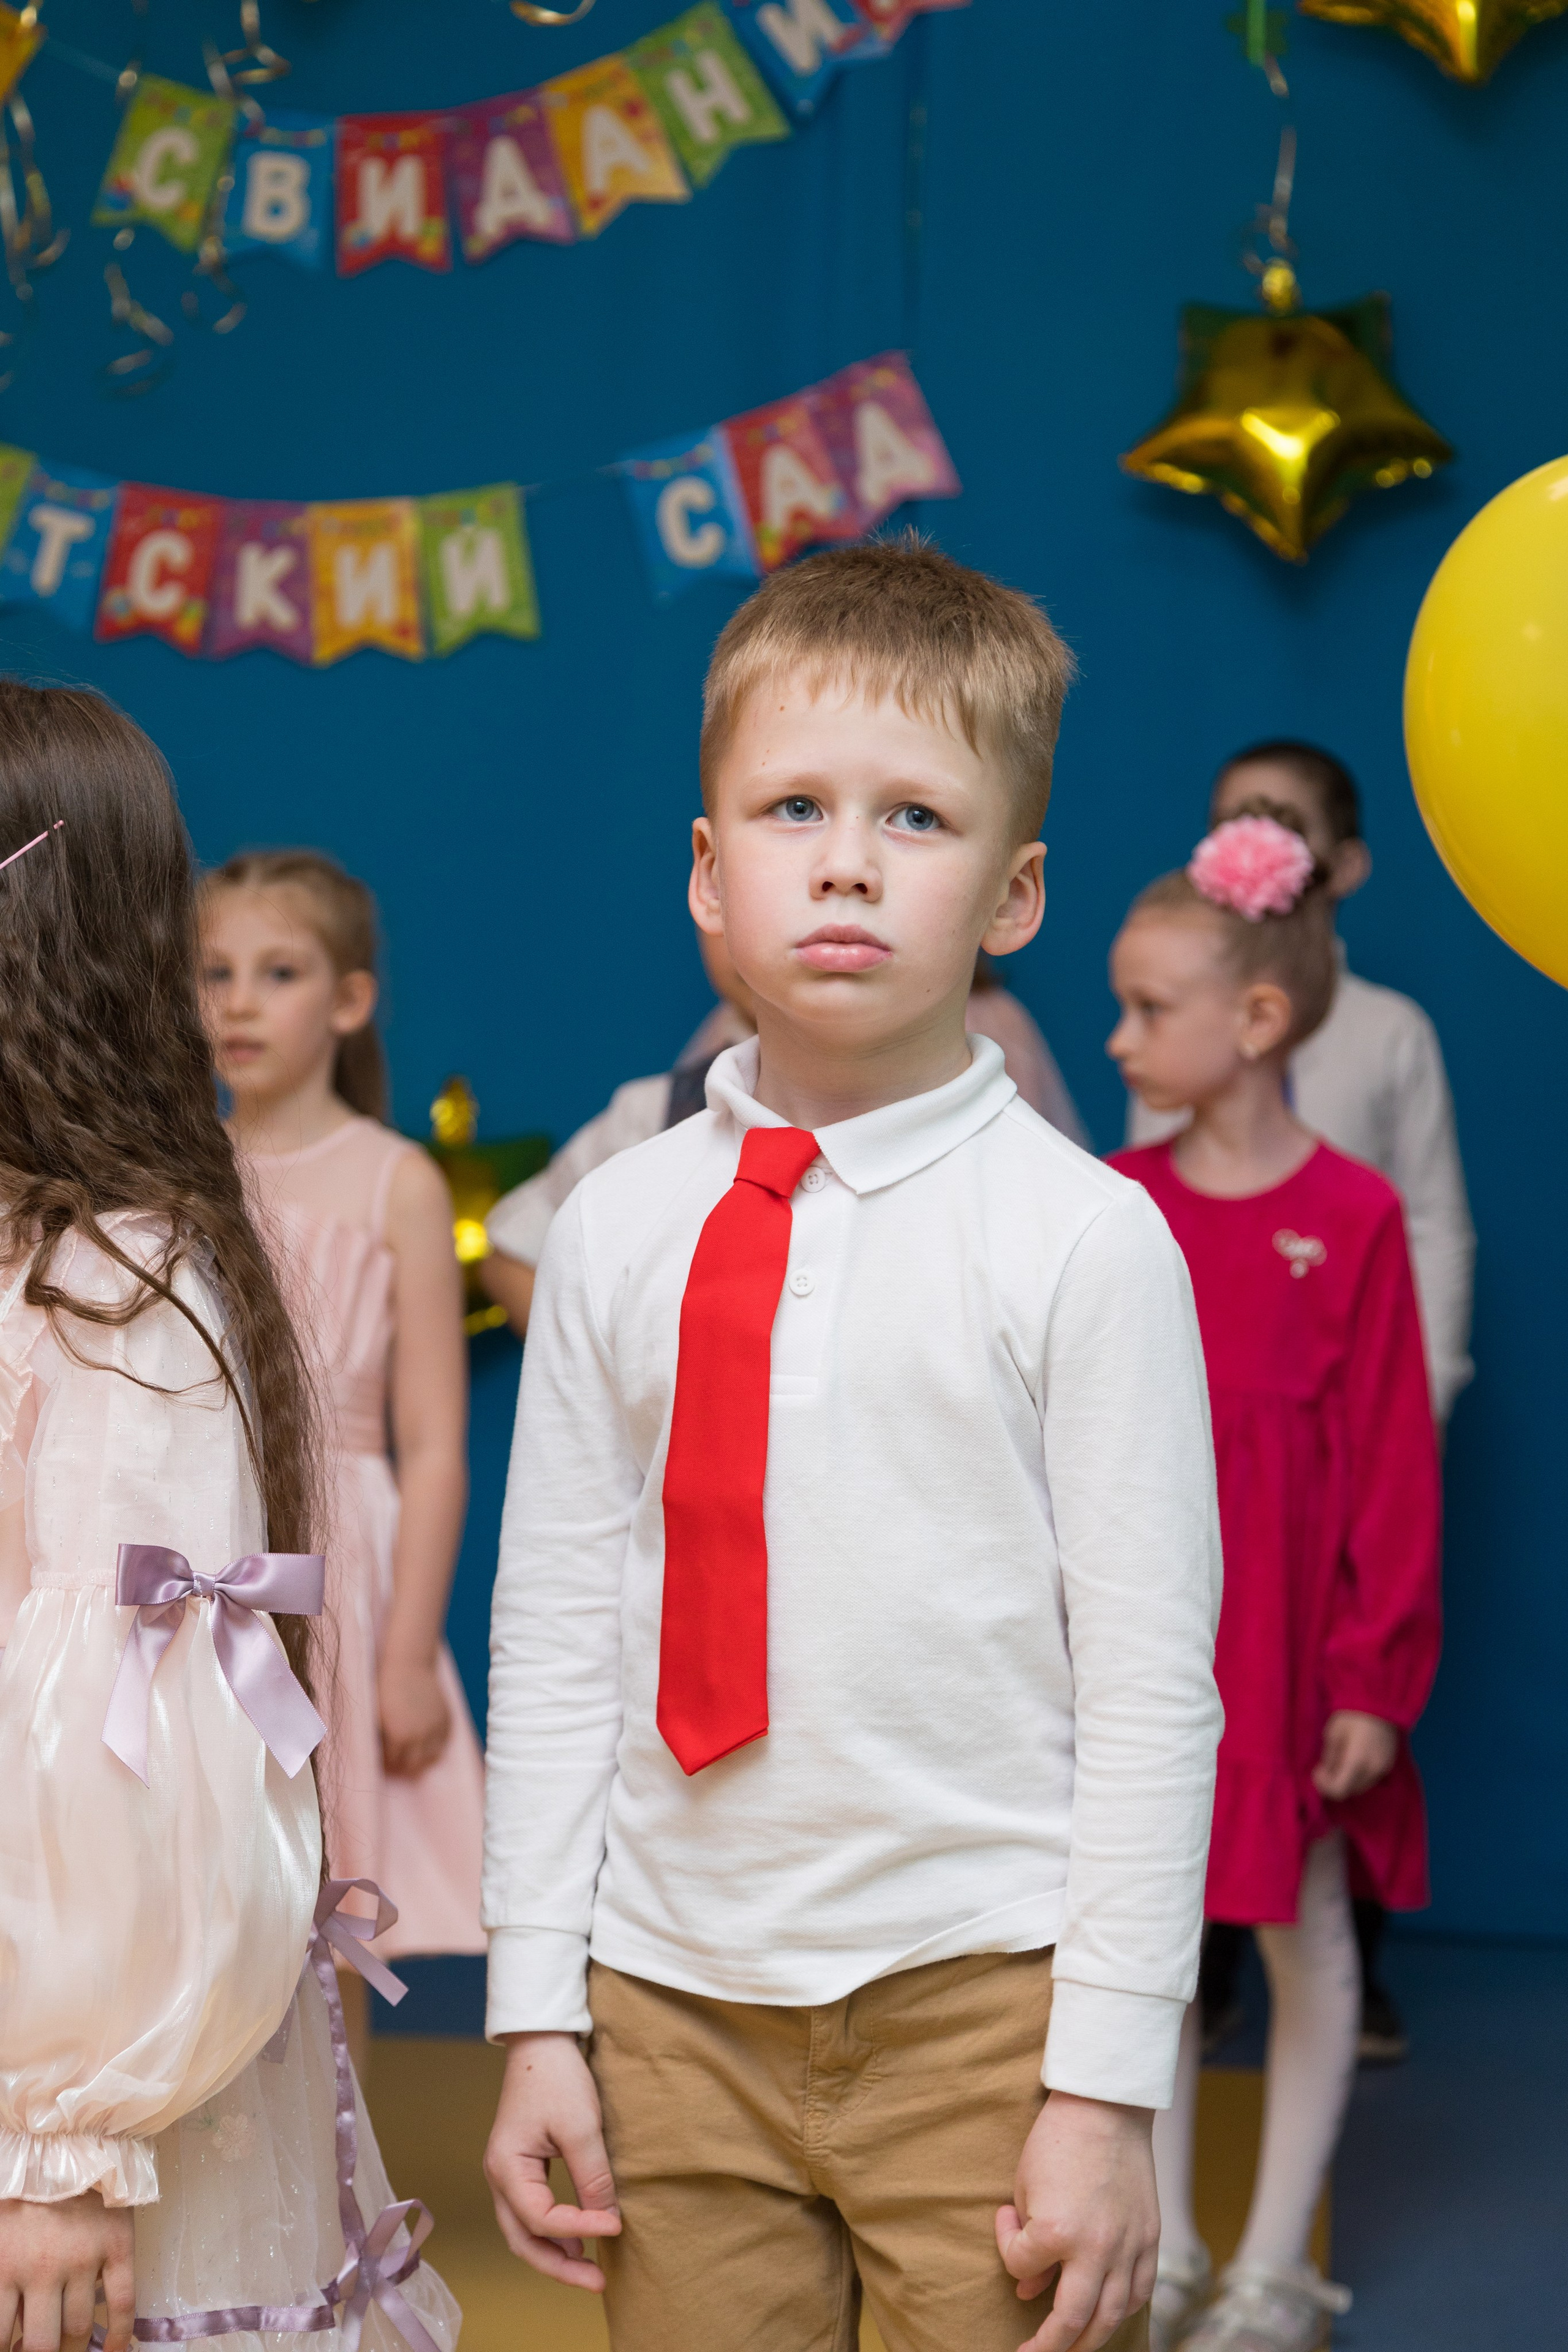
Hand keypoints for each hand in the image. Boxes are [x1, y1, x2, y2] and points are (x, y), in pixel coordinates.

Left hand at [0, 2193, 135, 2351]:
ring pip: (78, 2328)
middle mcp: (44, 2269)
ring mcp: (85, 2259)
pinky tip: (112, 2351)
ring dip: (72, 2347)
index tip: (13, 2351)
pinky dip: (118, 2335)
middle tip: (39, 2349)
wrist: (66, 2137)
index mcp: (4, 2265)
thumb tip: (8, 2331)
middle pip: (42, 2344)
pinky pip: (123, 2303)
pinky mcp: (118, 2246)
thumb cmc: (19, 2188)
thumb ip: (0, 2278)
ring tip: (67, 2346)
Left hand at [377, 1655, 451, 1777]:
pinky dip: (437, 1746)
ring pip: (432, 1757)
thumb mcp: (376, 1715)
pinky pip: (445, 1741)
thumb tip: (381, 1754)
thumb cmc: (385, 1688)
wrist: (409, 1664)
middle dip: (404, 1766)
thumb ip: (379, 1739)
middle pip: (414, 1765)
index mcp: (399, 1737)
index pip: (393, 1763)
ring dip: (422, 1759)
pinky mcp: (446, 1718)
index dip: (386, 1763)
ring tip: (414, 1755)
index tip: (383, 1761)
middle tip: (397, 1761)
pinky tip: (427, 1743)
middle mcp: (420, 1736)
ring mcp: (435, 1727)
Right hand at [484, 2033, 620, 2290]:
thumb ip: (592, 2177)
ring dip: (556, 2253)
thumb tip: (607, 2221)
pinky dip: (554, 2231)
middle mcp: (499, 2177)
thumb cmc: (556, 2077)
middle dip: (560, 2266)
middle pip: (523, 2239)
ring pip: (525, 2231)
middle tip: (598, 2282)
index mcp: (506, 2168)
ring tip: (590, 2270)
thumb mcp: (580, 2126)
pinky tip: (578, 2239)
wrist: (541, 2040)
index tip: (616, 2226)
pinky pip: (532, 2212)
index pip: (542, 2218)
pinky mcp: (522, 2167)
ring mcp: (508, 2173)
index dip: (580, 2228)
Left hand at [995, 2092, 1157, 2351]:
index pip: (1020, 2266)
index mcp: (1058, 2232)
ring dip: (1089, 2339)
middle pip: (1072, 2321)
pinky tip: (1109, 2313)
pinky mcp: (1150, 2238)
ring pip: (1112, 2316)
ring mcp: (1128, 2247)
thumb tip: (1029, 2291)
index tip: (1006, 2220)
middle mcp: (1096, 2249)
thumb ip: (1027, 2244)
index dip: (1006, 2248)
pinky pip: (1141, 2291)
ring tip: (1072, 2347)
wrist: (1106, 2106)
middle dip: (1050, 2346)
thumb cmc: (1058, 2141)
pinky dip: (1123, 2309)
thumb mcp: (1027, 2188)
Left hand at [1312, 1710, 1397, 1801]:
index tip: (1317, 1772)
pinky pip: (1371, 1780)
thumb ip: (1329, 1758)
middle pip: (1350, 1791)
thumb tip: (1325, 1774)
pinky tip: (1351, 1761)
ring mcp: (1383, 1769)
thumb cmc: (1351, 1716)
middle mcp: (1373, 1770)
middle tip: (1324, 1768)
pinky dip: (1359, 1777)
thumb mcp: (1333, 1734)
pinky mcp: (1388, 1766)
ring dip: (1347, 1781)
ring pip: (1361, 1787)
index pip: (1339, 1790)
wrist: (1378, 1703)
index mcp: (1357, 1761)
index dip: (1324, 1786)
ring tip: (1338, 1762)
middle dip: (1335, 1783)